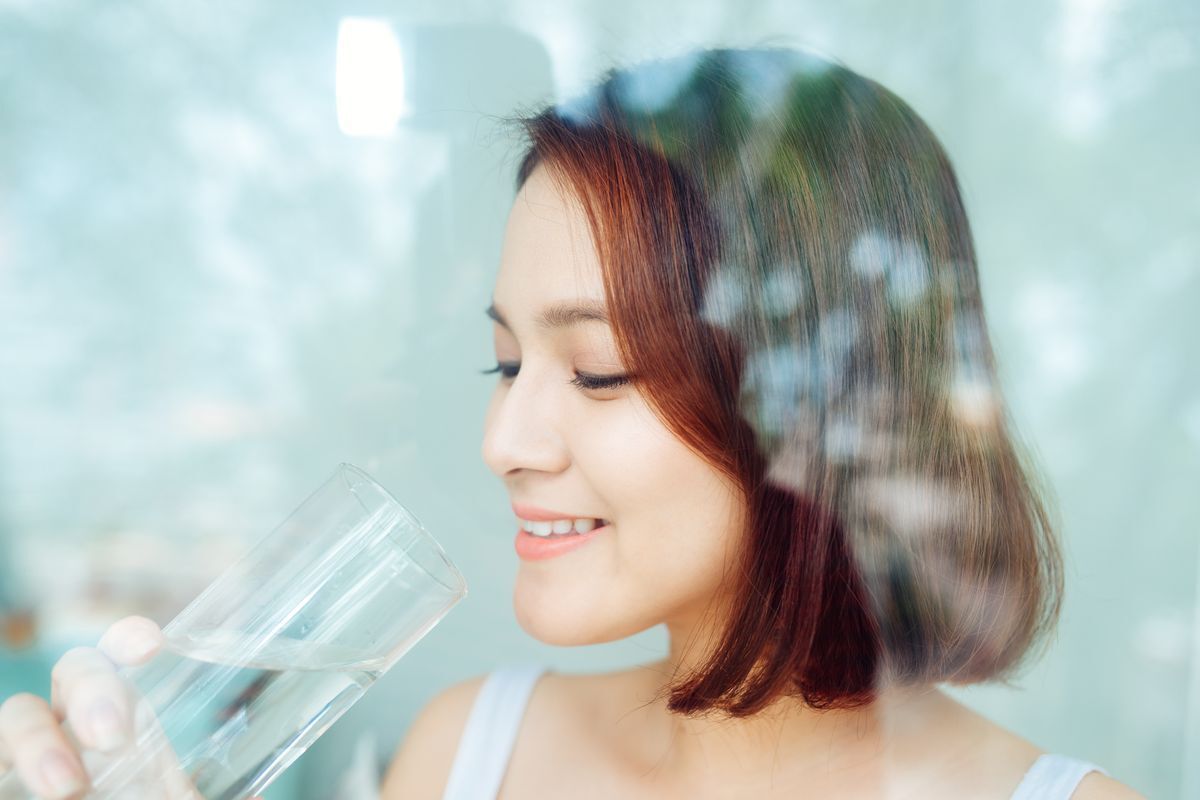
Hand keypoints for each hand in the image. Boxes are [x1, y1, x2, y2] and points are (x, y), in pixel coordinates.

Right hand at [0, 616, 265, 799]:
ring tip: (66, 787)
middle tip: (113, 735)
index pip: (122, 656)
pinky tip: (29, 794)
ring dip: (35, 742)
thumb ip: (202, 796)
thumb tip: (257, 799)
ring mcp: (32, 754)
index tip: (152, 645)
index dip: (129, 638)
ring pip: (18, 715)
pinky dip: (8, 773)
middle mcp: (74, 727)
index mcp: (125, 719)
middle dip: (91, 690)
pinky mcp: (4, 783)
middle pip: (75, 671)